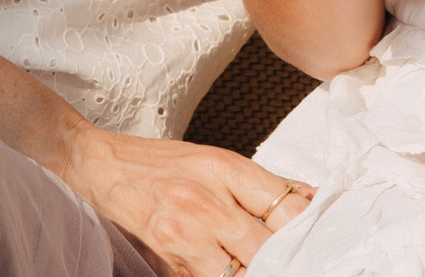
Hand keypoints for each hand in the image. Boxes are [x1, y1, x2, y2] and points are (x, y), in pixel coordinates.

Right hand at [53, 123, 311, 276]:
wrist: (103, 168)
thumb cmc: (163, 163)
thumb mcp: (220, 160)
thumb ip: (265, 183)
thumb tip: (312, 198)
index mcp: (227, 171)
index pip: (286, 207)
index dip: (309, 226)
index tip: (321, 236)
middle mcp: (208, 205)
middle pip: (267, 247)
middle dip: (286, 257)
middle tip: (302, 260)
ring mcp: (186, 238)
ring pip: (239, 272)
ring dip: (255, 269)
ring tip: (267, 265)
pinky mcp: (169, 262)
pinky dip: (224, 275)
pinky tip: (233, 266)